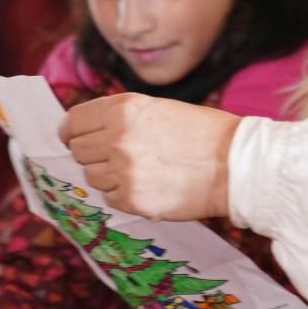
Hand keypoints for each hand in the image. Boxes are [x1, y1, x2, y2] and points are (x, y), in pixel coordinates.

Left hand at [61, 93, 240, 220]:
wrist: (236, 164)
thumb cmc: (203, 133)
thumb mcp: (159, 108)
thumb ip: (121, 118)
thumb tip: (87, 133)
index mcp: (123, 108)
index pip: (73, 122)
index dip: (71, 132)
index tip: (74, 138)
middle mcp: (117, 138)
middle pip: (78, 151)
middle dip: (92, 154)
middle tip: (116, 157)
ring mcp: (123, 171)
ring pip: (91, 177)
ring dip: (108, 176)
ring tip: (138, 171)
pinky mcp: (133, 200)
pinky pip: (109, 198)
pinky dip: (123, 195)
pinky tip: (147, 185)